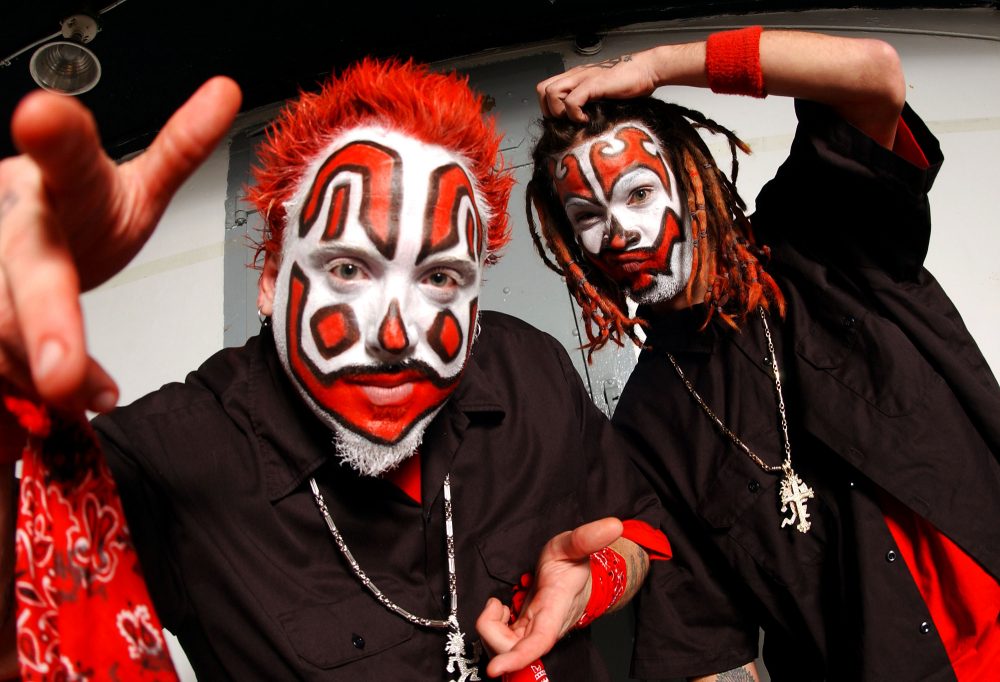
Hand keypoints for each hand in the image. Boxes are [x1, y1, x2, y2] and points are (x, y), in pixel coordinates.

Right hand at [0, 77, 240, 413]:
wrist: (19, 227)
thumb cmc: (82, 213)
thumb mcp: (132, 184)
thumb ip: (178, 148)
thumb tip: (226, 90)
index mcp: (64, 180)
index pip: (63, 154)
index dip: (53, 136)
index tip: (41, 116)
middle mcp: (14, 217)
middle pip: (27, 268)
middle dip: (46, 325)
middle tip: (62, 377)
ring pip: (1, 321)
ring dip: (39, 366)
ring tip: (79, 391)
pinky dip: (24, 382)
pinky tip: (64, 398)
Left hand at [476, 517, 622, 676]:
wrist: (577, 577)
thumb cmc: (573, 564)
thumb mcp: (575, 544)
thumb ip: (588, 536)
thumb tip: (613, 526)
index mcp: (555, 609)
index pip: (538, 641)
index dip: (517, 657)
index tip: (495, 668)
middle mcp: (544, 628)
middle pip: (511, 649)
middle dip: (491, 634)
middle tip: (495, 606)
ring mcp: (533, 634)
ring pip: (504, 647)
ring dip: (491, 629)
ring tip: (498, 606)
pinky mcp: (524, 634)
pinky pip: (502, 642)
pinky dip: (493, 628)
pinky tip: (500, 612)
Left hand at [536, 49, 664, 122]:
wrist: (647, 70)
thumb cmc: (628, 84)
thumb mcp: (601, 96)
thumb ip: (588, 104)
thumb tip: (578, 125)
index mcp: (574, 78)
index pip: (545, 89)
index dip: (549, 107)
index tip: (563, 120)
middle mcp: (575, 75)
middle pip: (542, 90)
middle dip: (550, 110)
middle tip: (567, 121)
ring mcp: (583, 78)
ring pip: (552, 93)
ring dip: (560, 111)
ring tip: (577, 119)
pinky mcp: (594, 84)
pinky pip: (572, 100)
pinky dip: (575, 114)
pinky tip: (587, 119)